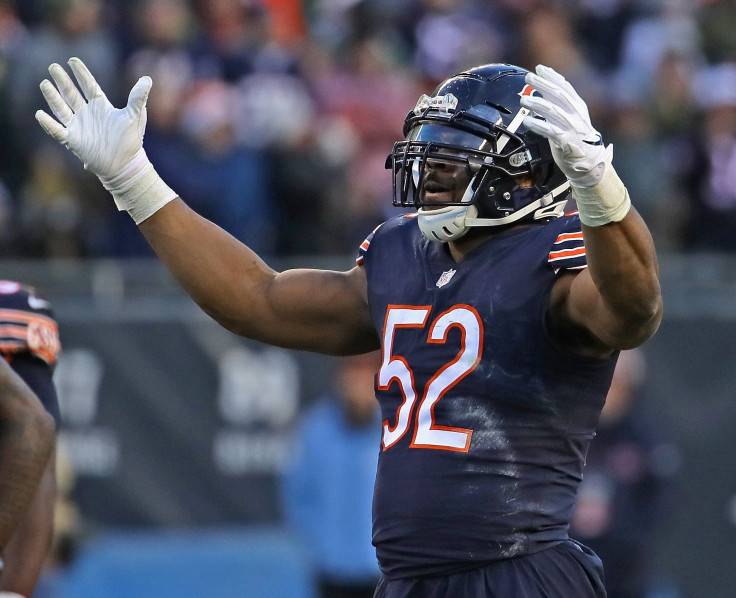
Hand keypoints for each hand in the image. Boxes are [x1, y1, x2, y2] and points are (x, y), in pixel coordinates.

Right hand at [35, 57, 176, 223]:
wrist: (125, 165)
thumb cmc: (130, 142)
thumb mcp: (135, 117)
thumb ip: (138, 98)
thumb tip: (147, 79)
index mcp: (101, 106)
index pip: (89, 86)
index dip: (81, 73)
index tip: (72, 61)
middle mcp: (87, 113)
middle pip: (71, 93)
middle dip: (62, 81)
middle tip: (53, 67)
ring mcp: (78, 126)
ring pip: (61, 108)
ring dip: (53, 97)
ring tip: (44, 84)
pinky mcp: (73, 140)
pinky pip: (57, 130)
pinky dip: (48, 123)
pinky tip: (40, 114)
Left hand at [520, 65, 609, 187]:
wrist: (589, 162)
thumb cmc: (575, 138)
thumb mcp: (569, 117)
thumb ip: (557, 104)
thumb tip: (541, 87)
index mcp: (577, 107)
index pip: (565, 86)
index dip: (553, 76)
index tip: (539, 68)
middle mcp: (576, 115)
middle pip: (559, 95)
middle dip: (543, 85)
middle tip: (528, 77)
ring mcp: (572, 128)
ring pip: (554, 112)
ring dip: (537, 104)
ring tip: (523, 100)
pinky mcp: (566, 142)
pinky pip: (551, 131)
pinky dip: (538, 125)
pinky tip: (527, 121)